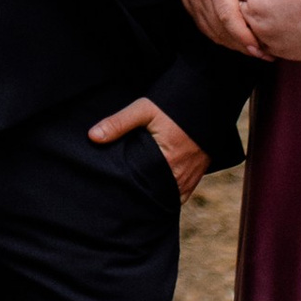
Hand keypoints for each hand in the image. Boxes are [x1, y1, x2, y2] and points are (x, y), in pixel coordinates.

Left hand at [88, 97, 208, 200]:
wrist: (207, 101)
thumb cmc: (174, 106)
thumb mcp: (144, 110)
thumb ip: (118, 123)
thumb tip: (92, 137)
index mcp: (166, 160)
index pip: (141, 186)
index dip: (127, 190)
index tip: (113, 190)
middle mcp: (180, 174)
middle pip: (154, 195)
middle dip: (139, 196)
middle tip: (120, 195)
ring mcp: (190, 178)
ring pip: (167, 198)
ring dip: (154, 197)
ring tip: (135, 194)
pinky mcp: (196, 176)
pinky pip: (180, 196)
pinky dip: (167, 196)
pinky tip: (154, 191)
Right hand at [164, 0, 255, 55]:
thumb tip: (259, 4)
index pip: (228, 15)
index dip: (243, 35)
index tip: (260, 47)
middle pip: (221, 29)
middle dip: (243, 46)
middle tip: (267, 54)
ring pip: (212, 31)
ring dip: (233, 44)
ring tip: (255, 50)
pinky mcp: (187, 2)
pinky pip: (205, 26)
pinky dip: (221, 36)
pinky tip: (235, 39)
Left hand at [237, 0, 300, 62]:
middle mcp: (256, 14)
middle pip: (238, 9)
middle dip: (244, 6)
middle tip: (259, 5)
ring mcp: (264, 34)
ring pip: (247, 30)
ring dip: (254, 25)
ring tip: (272, 21)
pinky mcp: (275, 50)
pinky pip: (262, 47)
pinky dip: (266, 41)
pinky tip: (279, 35)